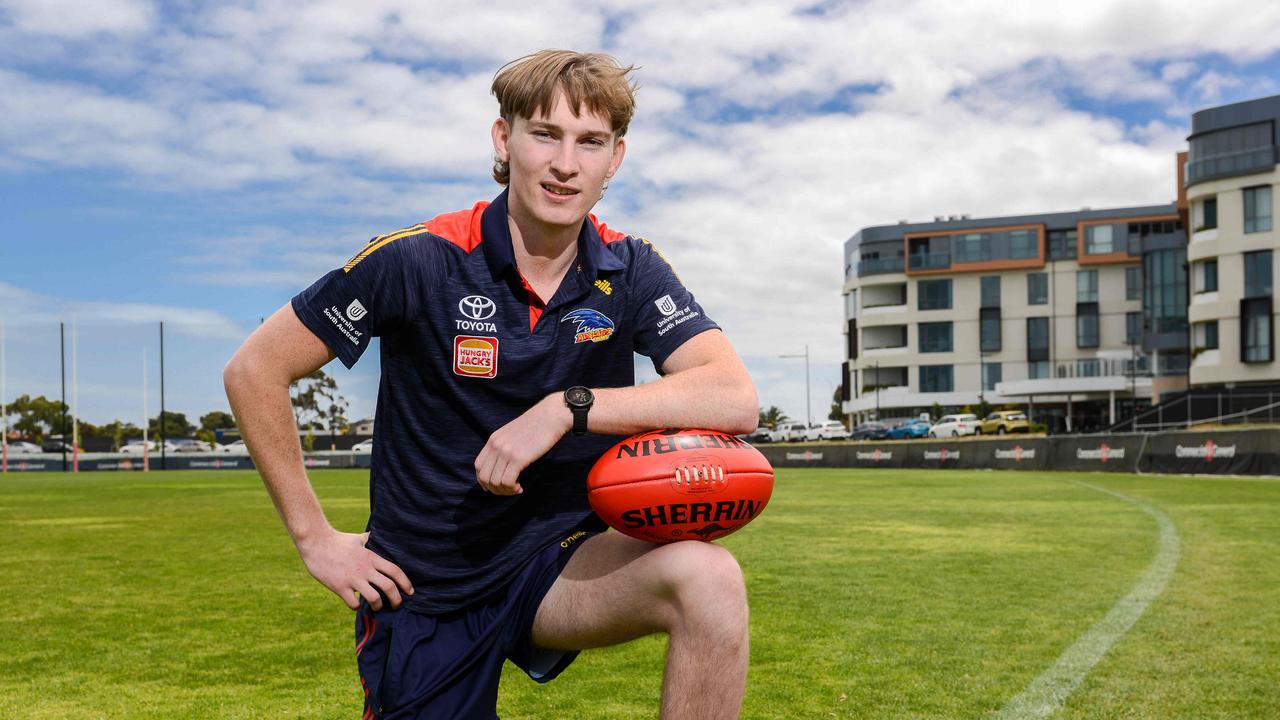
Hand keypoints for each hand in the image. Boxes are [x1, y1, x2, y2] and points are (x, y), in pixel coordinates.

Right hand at [296, 528, 412, 610]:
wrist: (316, 542)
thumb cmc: (336, 540)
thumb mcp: (356, 538)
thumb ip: (367, 539)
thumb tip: (372, 535)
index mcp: (371, 557)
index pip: (395, 571)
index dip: (406, 583)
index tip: (410, 592)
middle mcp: (365, 569)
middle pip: (389, 587)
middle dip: (396, 600)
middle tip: (396, 605)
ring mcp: (353, 578)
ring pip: (374, 598)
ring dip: (378, 606)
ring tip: (376, 607)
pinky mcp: (339, 586)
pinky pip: (353, 603)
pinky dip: (357, 607)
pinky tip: (355, 604)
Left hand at [474, 394, 571, 495]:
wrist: (551, 415)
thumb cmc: (537, 425)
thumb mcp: (513, 433)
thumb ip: (504, 446)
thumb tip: (502, 464)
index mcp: (493, 439)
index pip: (478, 466)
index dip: (483, 480)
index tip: (494, 486)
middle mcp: (496, 446)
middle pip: (484, 477)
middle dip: (494, 489)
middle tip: (508, 491)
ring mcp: (506, 452)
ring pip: (495, 482)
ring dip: (505, 491)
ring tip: (516, 489)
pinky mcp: (518, 458)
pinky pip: (507, 481)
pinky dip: (512, 489)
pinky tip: (521, 487)